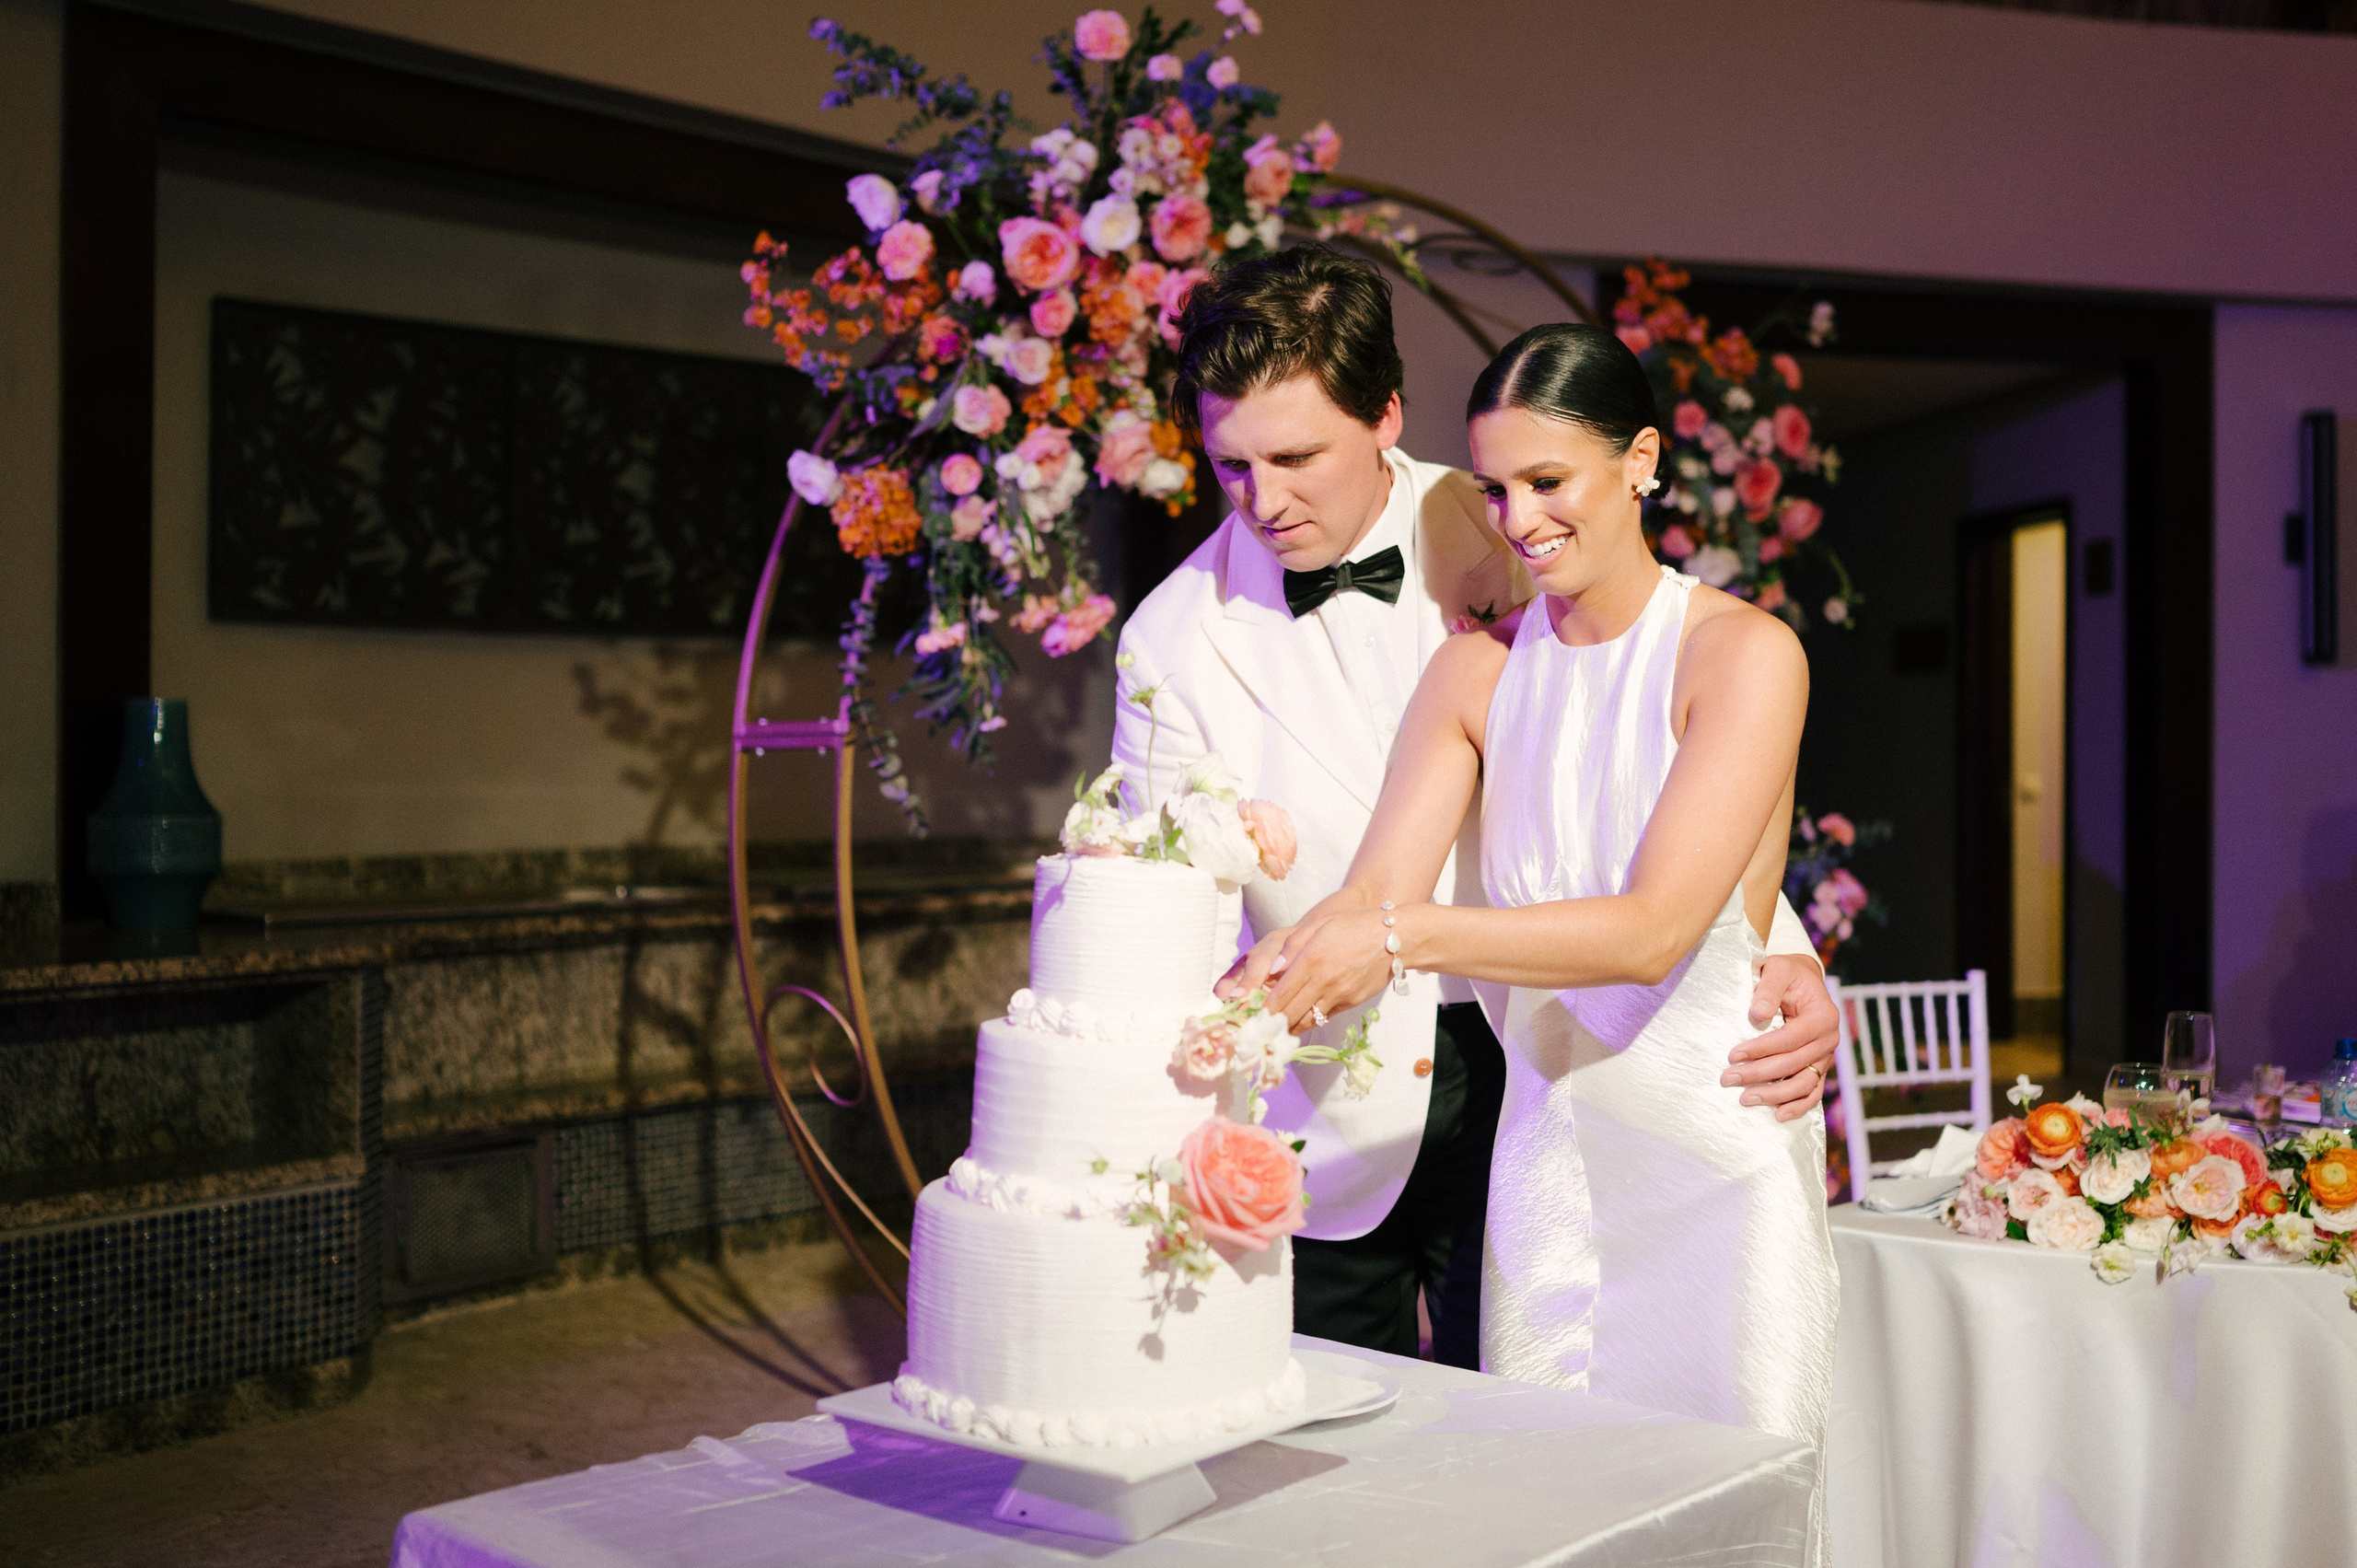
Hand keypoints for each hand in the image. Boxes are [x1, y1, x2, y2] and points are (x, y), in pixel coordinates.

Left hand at [1219, 907, 1392, 1027]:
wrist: (1397, 938)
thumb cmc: (1354, 924)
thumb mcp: (1319, 924)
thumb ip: (1292, 946)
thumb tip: (1273, 969)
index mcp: (1311, 960)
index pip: (1279, 994)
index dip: (1261, 1011)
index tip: (1248, 1018)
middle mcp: (1323, 981)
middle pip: (1289, 1013)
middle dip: (1269, 1025)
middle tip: (1254, 1030)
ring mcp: (1339, 995)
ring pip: (1306, 1020)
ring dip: (1286, 1028)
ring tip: (1270, 1032)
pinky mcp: (1351, 1003)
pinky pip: (1323, 1017)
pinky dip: (1307, 1022)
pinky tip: (1295, 1023)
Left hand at [1724, 953, 1838, 1121]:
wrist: (1802, 981)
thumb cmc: (1787, 974)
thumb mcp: (1778, 970)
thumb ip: (1768, 989)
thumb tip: (1757, 1015)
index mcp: (1823, 1016)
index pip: (1790, 1038)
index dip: (1762, 1049)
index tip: (1734, 1055)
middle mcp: (1829, 1039)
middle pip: (1794, 1064)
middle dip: (1759, 1075)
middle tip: (1728, 1079)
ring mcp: (1826, 1056)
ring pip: (1804, 1084)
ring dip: (1775, 1095)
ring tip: (1745, 1099)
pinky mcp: (1819, 1067)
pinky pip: (1812, 1092)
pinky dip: (1798, 1106)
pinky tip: (1778, 1115)